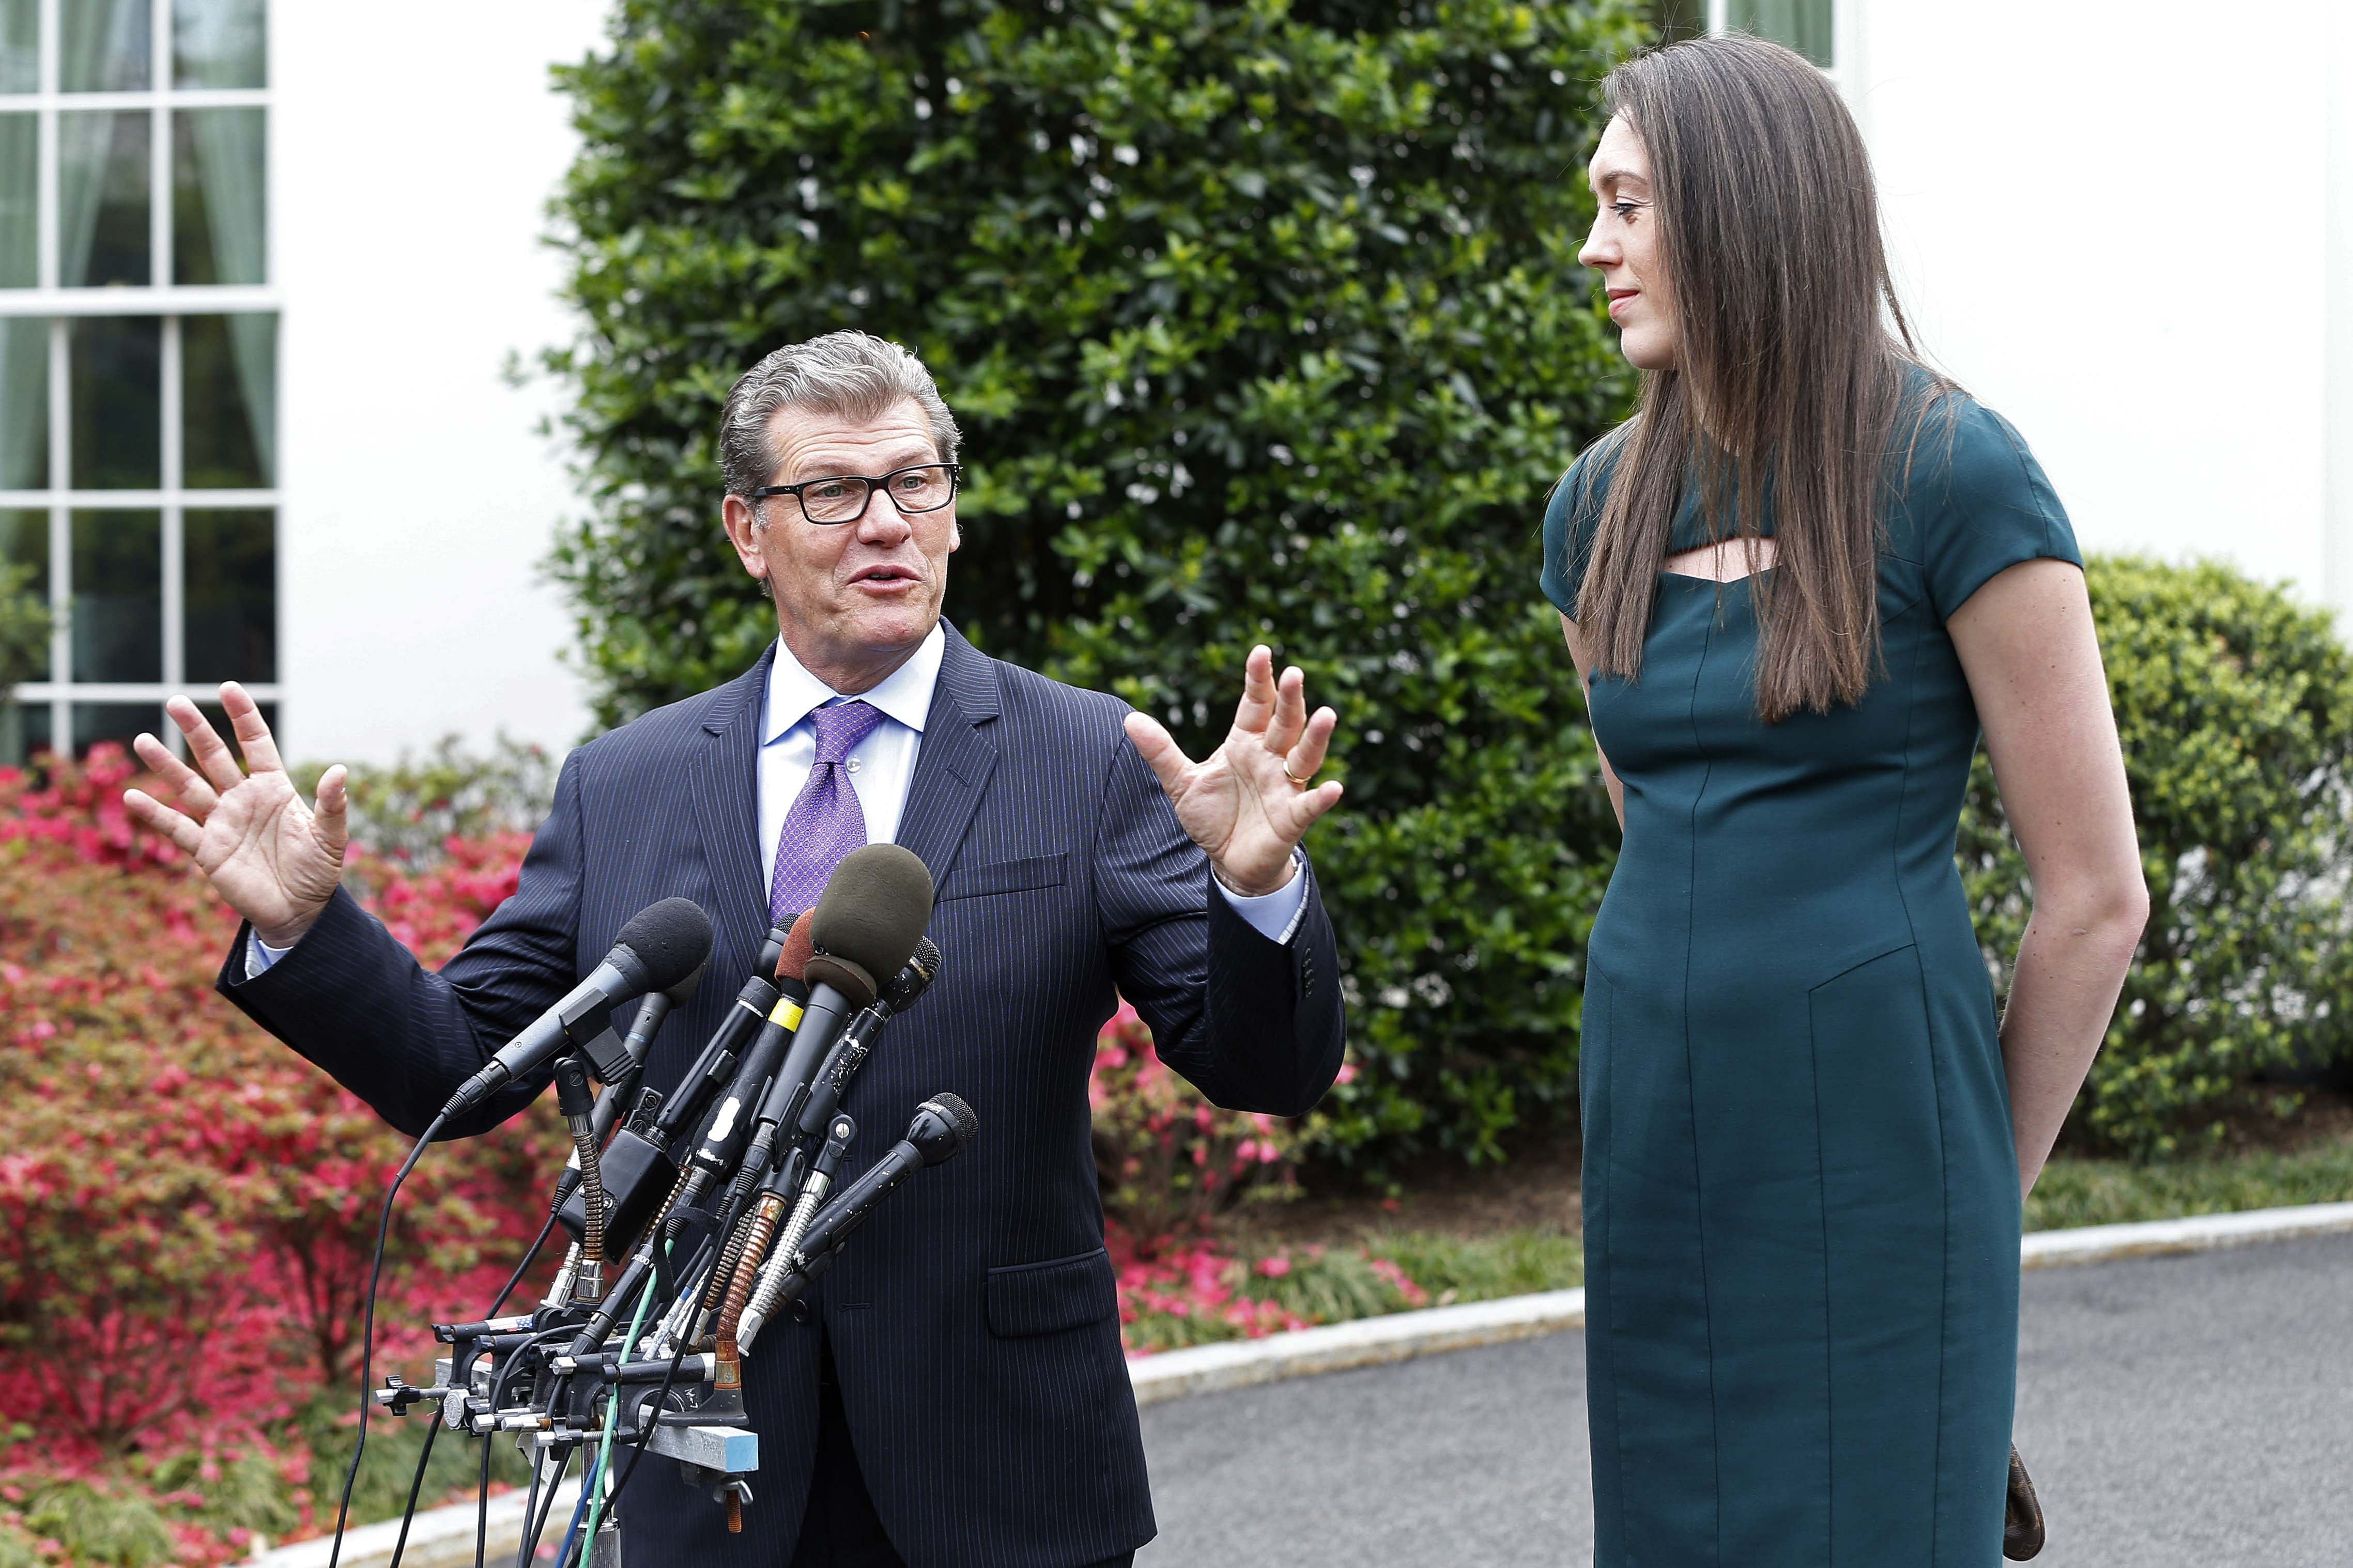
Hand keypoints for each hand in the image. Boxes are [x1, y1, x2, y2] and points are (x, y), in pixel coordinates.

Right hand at [121, 683, 348, 948]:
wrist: (300, 910)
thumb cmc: (317, 871)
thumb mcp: (330, 836)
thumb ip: (332, 804)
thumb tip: (340, 770)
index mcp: (274, 788)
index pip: (257, 743)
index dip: (243, 717)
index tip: (228, 688)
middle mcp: (243, 799)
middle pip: (215, 757)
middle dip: (196, 730)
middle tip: (175, 702)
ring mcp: (222, 822)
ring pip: (189, 786)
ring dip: (166, 764)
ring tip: (143, 739)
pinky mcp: (208, 850)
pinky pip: (177, 828)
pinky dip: (155, 814)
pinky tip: (133, 796)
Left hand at [1123, 645, 1343, 896]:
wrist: (1228, 861)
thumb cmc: (1212, 817)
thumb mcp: (1181, 783)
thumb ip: (1161, 752)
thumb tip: (1129, 719)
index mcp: (1245, 743)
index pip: (1256, 705)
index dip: (1259, 680)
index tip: (1261, 651)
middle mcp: (1270, 759)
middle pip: (1285, 723)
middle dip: (1290, 700)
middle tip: (1295, 674)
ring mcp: (1285, 787)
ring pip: (1305, 757)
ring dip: (1316, 737)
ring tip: (1327, 714)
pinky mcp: (1291, 818)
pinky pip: (1309, 805)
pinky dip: (1321, 798)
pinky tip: (1333, 789)